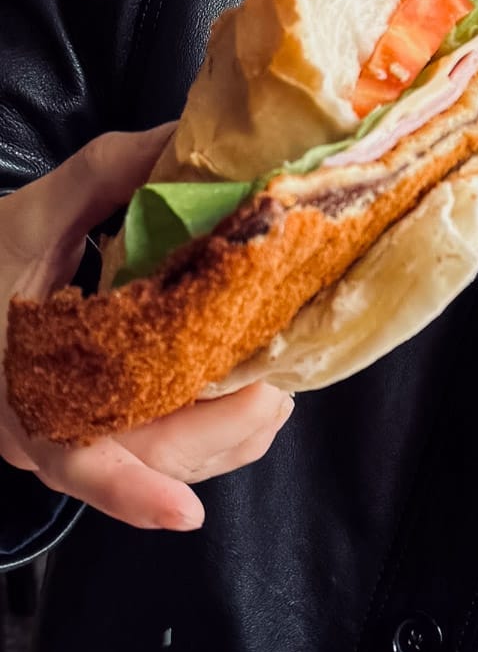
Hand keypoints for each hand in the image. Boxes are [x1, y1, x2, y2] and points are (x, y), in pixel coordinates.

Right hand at [0, 127, 293, 531]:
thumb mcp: (28, 216)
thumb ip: (101, 179)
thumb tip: (180, 139)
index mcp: (18, 398)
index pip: (73, 463)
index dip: (130, 492)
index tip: (184, 513)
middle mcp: (50, 437)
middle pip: (148, 463)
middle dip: (222, 433)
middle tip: (276, 388)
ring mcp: (81, 441)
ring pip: (172, 463)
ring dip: (232, 431)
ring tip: (278, 384)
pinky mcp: (108, 434)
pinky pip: (174, 448)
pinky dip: (220, 424)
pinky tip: (253, 386)